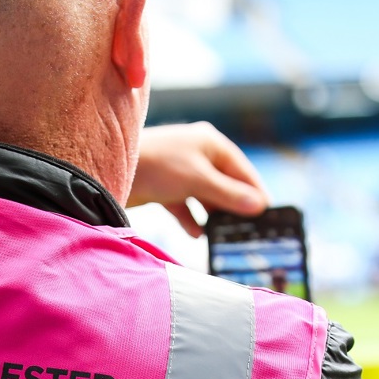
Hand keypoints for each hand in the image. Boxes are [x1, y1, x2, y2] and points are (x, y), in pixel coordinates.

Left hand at [128, 122, 267, 236]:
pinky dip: (191, 218)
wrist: (107, 170)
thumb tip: (259, 206)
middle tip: (249, 231)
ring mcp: (179, 170)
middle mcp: (197, 153)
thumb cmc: (157, 167)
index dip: (256, 192)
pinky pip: (184, 204)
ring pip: (205, 195)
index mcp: (210, 143)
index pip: (242, 169)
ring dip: (213, 215)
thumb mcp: (198, 181)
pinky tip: (197, 234)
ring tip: (225, 236)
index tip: (270, 215)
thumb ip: (229, 195)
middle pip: (225, 183)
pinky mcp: (163, 186)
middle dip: (235, 206)